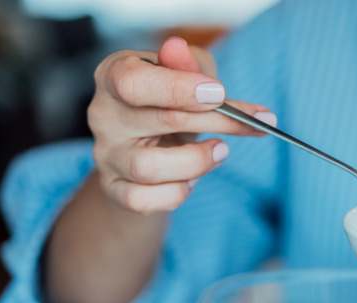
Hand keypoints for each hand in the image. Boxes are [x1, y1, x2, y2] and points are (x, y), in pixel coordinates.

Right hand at [88, 37, 276, 213]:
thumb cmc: (170, 99)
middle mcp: (103, 115)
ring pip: (148, 168)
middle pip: (160, 121)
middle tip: (253, 123)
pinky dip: (176, 193)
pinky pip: (143, 200)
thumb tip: (178, 49)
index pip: (133, 82)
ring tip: (220, 151)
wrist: (151, 143)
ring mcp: (106, 155)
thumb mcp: (186, 72)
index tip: (219, 93)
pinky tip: (191, 179)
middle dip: (218, 121)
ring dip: (197, 162)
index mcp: (114, 75)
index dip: (178, 89)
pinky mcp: (114, 188)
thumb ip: (188, 64)